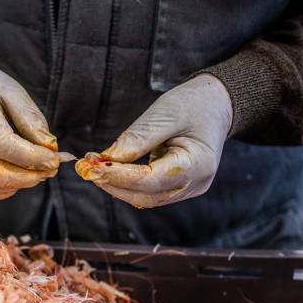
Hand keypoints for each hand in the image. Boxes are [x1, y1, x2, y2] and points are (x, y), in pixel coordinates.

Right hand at [0, 53, 60, 200]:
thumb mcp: (11, 90)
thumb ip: (31, 119)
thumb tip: (51, 149)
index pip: (2, 144)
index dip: (31, 157)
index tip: (55, 159)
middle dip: (27, 177)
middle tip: (51, 169)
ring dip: (18, 185)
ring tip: (39, 172)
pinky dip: (4, 190)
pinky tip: (20, 177)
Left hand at [75, 74, 231, 207]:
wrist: (217, 104)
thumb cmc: (195, 104)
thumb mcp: (165, 113)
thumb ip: (137, 138)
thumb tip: (107, 159)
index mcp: (198, 164)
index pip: (151, 179)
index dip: (118, 175)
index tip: (91, 166)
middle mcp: (196, 183)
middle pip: (147, 195)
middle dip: (113, 184)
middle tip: (86, 167)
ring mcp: (189, 188)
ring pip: (147, 197)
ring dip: (118, 186)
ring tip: (94, 167)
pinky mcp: (180, 186)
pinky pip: (150, 191)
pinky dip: (128, 183)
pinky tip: (110, 170)